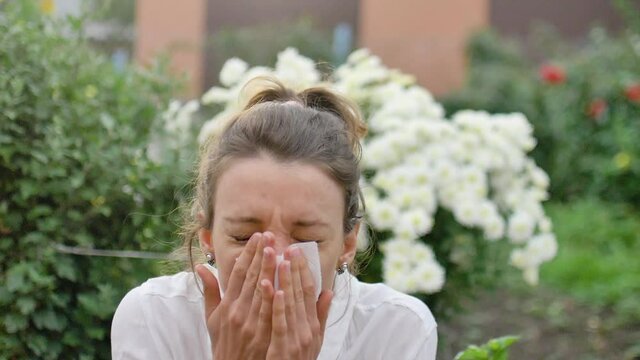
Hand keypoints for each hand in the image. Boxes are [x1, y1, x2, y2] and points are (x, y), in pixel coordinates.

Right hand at [196, 232, 277, 359]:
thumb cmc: (224, 345)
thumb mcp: (211, 319)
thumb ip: (210, 292)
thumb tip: (201, 267)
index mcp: (226, 305)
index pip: (237, 273)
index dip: (248, 253)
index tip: (258, 236)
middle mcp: (236, 311)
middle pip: (250, 277)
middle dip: (261, 254)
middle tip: (270, 234)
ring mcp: (248, 323)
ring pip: (260, 291)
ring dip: (269, 269)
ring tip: (278, 250)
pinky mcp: (260, 335)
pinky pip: (267, 313)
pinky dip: (272, 298)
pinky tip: (278, 283)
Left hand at [266, 247, 332, 359]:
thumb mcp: (315, 340)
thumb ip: (320, 315)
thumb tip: (329, 291)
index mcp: (312, 324)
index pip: (309, 290)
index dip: (303, 270)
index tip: (297, 251)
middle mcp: (307, 329)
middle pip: (300, 293)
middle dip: (293, 268)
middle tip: (288, 246)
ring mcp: (296, 339)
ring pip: (290, 304)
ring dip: (285, 280)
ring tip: (279, 259)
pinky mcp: (283, 349)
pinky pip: (280, 323)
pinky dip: (278, 306)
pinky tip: (275, 289)